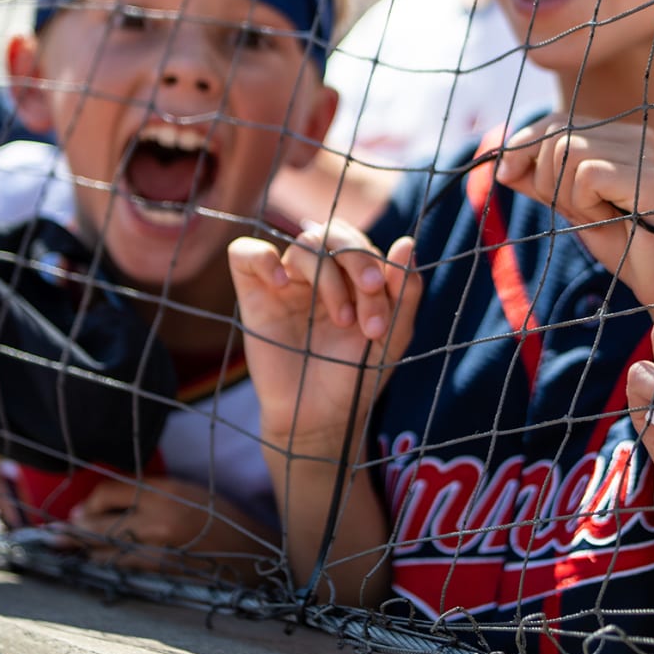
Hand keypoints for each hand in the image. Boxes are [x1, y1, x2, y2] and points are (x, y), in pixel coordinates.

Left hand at [68, 475, 274, 570]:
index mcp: (166, 489)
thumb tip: (111, 502)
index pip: (112, 490)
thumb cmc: (222, 518)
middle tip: (60, 531)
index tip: (83, 509)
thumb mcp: (189, 491)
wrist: (253, 553)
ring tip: (61, 546)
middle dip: (77, 527)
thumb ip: (153, 492)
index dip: (92, 501)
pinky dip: (102, 563)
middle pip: (101, 521)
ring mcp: (158, 547)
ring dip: (81, 548)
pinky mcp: (161, 571)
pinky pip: (121, 567)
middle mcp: (159, 517)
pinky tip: (89, 562)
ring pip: (105, 548)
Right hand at [230, 221, 421, 461]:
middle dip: (357, 261)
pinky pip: (245, 253)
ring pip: (303, 244)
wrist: (319, 420)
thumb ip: (405, 292)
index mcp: (352, 277)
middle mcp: (319, 273)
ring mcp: (286, 282)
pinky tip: (283, 284)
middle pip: (334, 234)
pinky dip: (264, 258)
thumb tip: (408, 241)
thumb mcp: (392, 337)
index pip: (363, 246)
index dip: (376, 269)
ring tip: (342, 318)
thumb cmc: (356, 378)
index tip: (380, 321)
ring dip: (328, 276)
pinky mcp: (254, 296)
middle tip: (370, 293)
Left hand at [495, 115, 653, 305]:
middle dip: (545, 178)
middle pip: (557, 133)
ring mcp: (647, 153)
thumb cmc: (627, 249)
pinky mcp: (650, 177)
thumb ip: (543, 183)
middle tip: (573, 212)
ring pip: (567, 151)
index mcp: (622, 138)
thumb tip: (501, 163)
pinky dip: (584, 205)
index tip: (504, 175)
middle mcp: (637, 136)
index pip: (558, 120)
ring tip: (596, 218)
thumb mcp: (574, 209)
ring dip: (566, 195)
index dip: (523, 144)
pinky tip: (609, 221)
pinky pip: (586, 175)